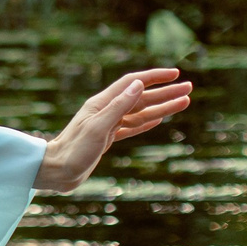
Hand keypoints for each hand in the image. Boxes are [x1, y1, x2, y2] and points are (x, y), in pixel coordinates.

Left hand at [35, 67, 192, 191]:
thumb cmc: (74, 150)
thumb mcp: (98, 127)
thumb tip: (138, 84)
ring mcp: (107, 125)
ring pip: (140, 113)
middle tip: (190, 88)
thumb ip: (118, 106)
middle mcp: (105, 111)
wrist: (56, 171)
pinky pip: (132, 127)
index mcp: (101, 103)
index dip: (154, 77)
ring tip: (184, 102)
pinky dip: (148, 122)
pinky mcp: (107, 139)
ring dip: (162, 107)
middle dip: (166, 92)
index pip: (132, 83)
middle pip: (141, 97)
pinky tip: (160, 120)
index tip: (175, 74)